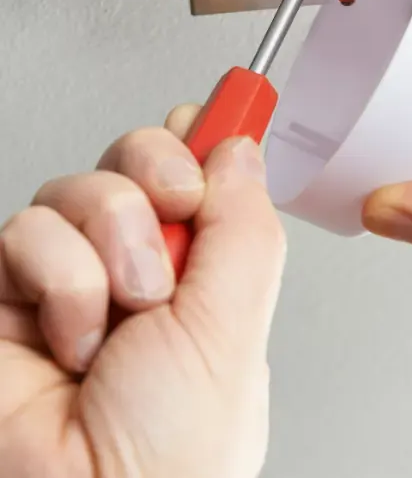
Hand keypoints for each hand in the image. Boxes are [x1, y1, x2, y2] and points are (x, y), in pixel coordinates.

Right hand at [0, 105, 285, 477]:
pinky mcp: (11, 287)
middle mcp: (137, 262)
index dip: (203, 137)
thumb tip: (240, 144)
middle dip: (158, 175)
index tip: (219, 112)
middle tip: (174, 213)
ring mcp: (73, 272)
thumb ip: (244, 226)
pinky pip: (28, 230)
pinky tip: (72, 336)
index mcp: (201, 270)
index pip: (199, 169)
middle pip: (137, 157)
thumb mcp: (235, 323)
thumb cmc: (174, 456)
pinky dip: (58, 280)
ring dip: (109, 247)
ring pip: (81, 186)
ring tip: (121, 311)